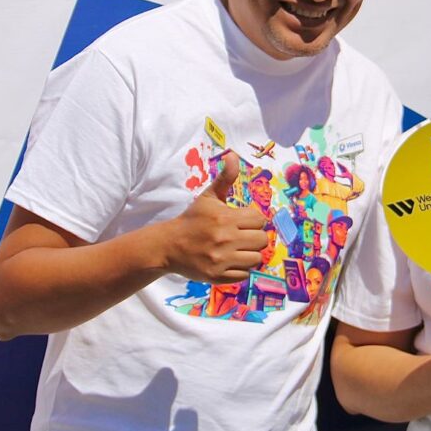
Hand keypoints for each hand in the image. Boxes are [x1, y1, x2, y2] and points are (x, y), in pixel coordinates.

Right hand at [164, 153, 268, 283]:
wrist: (169, 245)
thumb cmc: (192, 219)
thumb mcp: (208, 197)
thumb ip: (225, 178)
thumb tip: (233, 155)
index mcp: (225, 218)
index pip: (259, 220)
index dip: (253, 220)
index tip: (242, 222)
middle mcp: (225, 239)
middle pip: (262, 240)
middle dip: (254, 238)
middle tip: (241, 237)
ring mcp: (221, 259)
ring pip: (256, 259)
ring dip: (249, 254)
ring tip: (237, 250)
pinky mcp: (218, 276)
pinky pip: (245, 275)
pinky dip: (240, 269)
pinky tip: (229, 261)